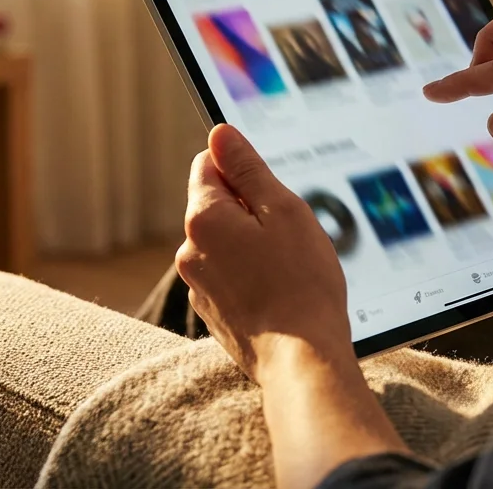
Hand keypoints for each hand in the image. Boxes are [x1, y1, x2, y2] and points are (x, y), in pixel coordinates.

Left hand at [177, 124, 352, 382]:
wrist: (302, 360)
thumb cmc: (301, 283)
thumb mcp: (283, 210)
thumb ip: (247, 169)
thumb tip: (220, 134)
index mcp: (204, 217)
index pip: (208, 164)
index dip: (245, 170)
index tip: (274, 192)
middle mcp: (190, 250)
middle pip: (217, 204)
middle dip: (251, 210)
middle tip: (290, 234)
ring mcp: (199, 285)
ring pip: (225, 243)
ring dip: (252, 244)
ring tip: (289, 267)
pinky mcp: (213, 312)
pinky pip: (230, 276)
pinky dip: (252, 276)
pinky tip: (281, 291)